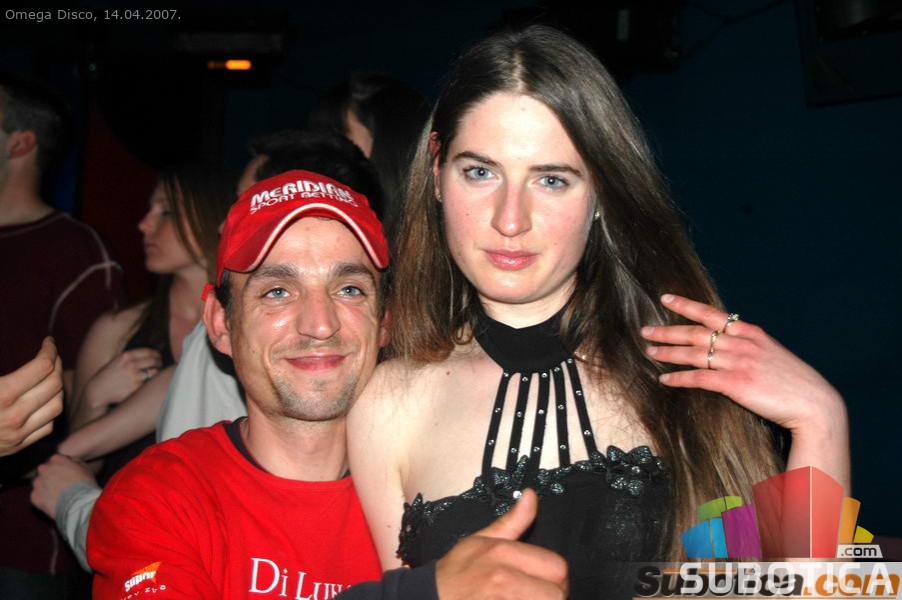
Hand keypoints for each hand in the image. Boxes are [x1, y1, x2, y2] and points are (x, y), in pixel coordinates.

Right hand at [0, 337, 63, 456]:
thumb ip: (1, 366)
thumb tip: (1, 332)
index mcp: (1, 394)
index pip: (42, 367)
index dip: (49, 350)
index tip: (48, 342)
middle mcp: (14, 416)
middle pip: (54, 385)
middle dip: (56, 365)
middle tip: (51, 356)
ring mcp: (18, 434)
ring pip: (57, 406)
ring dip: (58, 388)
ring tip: (50, 376)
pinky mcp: (17, 447)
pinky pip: (47, 426)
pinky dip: (50, 410)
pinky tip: (43, 400)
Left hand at [31, 453, 96, 518]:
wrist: (77, 504)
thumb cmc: (84, 485)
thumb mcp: (85, 468)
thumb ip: (75, 462)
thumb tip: (71, 462)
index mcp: (56, 459)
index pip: (55, 460)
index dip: (61, 467)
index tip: (66, 473)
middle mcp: (44, 469)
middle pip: (45, 470)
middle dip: (51, 476)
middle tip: (61, 484)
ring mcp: (37, 483)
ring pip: (39, 483)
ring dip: (45, 487)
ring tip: (57, 494)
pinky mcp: (34, 496)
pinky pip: (37, 496)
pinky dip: (43, 498)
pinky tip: (53, 501)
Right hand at [83, 347, 162, 411]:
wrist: (98, 390)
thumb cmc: (109, 375)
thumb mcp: (118, 361)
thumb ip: (132, 358)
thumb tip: (153, 356)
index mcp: (126, 356)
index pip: (149, 352)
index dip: (157, 354)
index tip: (159, 357)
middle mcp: (130, 365)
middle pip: (154, 361)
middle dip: (159, 363)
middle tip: (160, 365)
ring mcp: (133, 377)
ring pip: (155, 372)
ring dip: (157, 373)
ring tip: (157, 373)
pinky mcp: (135, 388)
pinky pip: (149, 383)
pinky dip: (151, 383)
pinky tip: (150, 383)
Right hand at [436, 489, 567, 599]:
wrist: (430, 596)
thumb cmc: (456, 572)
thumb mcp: (481, 539)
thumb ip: (513, 520)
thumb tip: (531, 495)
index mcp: (503, 553)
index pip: (557, 567)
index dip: (556, 577)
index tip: (545, 581)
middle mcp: (504, 579)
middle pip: (557, 594)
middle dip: (550, 595)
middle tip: (536, 595)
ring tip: (525, 599)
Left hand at [641, 294, 846, 437]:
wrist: (814, 403)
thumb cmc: (794, 381)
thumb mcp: (771, 353)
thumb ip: (748, 345)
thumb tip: (728, 344)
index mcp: (750, 332)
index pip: (711, 314)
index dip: (686, 305)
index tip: (666, 298)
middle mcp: (741, 343)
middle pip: (696, 332)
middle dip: (668, 330)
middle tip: (645, 330)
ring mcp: (738, 362)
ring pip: (693, 353)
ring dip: (668, 352)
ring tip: (649, 352)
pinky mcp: (735, 383)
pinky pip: (699, 378)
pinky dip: (679, 377)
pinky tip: (665, 379)